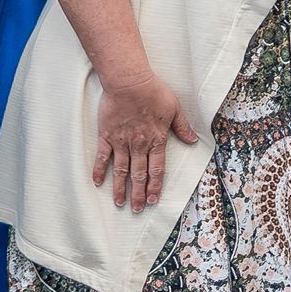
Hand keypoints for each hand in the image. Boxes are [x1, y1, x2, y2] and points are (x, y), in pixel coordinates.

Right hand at [93, 72, 199, 211]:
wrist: (129, 82)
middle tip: (136, 210)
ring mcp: (121, 142)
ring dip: (120, 188)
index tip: (152, 200)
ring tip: (119, 203)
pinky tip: (97, 183)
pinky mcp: (106, 136)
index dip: (154, 187)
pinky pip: (102, 157)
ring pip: (121, 171)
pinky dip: (99, 170)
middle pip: (139, 175)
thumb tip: (193, 140)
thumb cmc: (153, 92)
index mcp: (157, 140)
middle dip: (138, 194)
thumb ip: (182, 127)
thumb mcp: (175, 108)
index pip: (157, 170)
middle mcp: (139, 145)